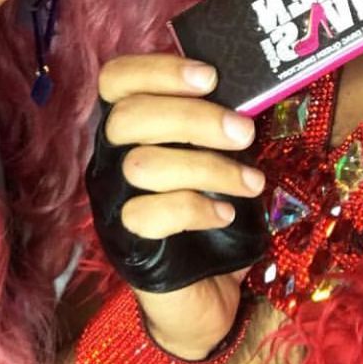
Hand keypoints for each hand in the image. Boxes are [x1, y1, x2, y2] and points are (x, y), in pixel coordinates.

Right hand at [92, 54, 268, 358]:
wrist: (205, 294)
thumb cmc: (213, 215)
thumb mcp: (220, 160)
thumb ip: (220, 124)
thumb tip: (251, 89)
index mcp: (130, 129)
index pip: (116, 80)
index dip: (157, 70)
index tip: (210, 77)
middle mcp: (111, 159)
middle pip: (128, 117)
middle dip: (194, 118)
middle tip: (244, 132)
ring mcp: (113, 201)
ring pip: (143, 165)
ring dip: (208, 167)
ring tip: (251, 182)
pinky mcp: (125, 242)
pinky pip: (149, 214)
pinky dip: (197, 209)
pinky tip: (226, 214)